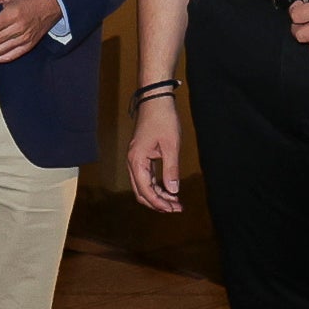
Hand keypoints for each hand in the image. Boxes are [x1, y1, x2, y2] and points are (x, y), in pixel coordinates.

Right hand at [126, 94, 183, 211]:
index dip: (159, 202)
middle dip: (157, 202)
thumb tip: (173, 191)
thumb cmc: (163, 119)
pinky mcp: (141, 155)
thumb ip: (171, 169)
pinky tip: (168, 189)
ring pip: (143, 185)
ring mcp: (136, 158)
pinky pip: (145, 176)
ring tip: (175, 202)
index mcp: (137, 160)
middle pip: (141, 191)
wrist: (156, 100)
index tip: (173, 208)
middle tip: (176, 208)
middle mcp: (133, 161)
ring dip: (157, 195)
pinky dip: (156, 185)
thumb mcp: (171, 146)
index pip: (145, 190)